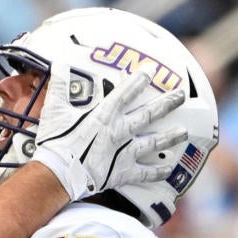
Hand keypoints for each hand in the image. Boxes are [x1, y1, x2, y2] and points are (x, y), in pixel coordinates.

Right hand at [32, 62, 186, 200]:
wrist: (58, 173)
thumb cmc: (56, 140)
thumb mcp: (54, 109)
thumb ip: (59, 86)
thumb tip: (59, 64)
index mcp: (105, 114)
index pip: (126, 92)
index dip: (140, 79)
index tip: (152, 69)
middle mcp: (120, 131)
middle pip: (149, 114)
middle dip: (167, 103)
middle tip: (181, 95)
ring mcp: (124, 152)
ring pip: (154, 143)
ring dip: (170, 137)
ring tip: (183, 132)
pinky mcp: (122, 172)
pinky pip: (145, 173)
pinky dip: (157, 172)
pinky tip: (168, 169)